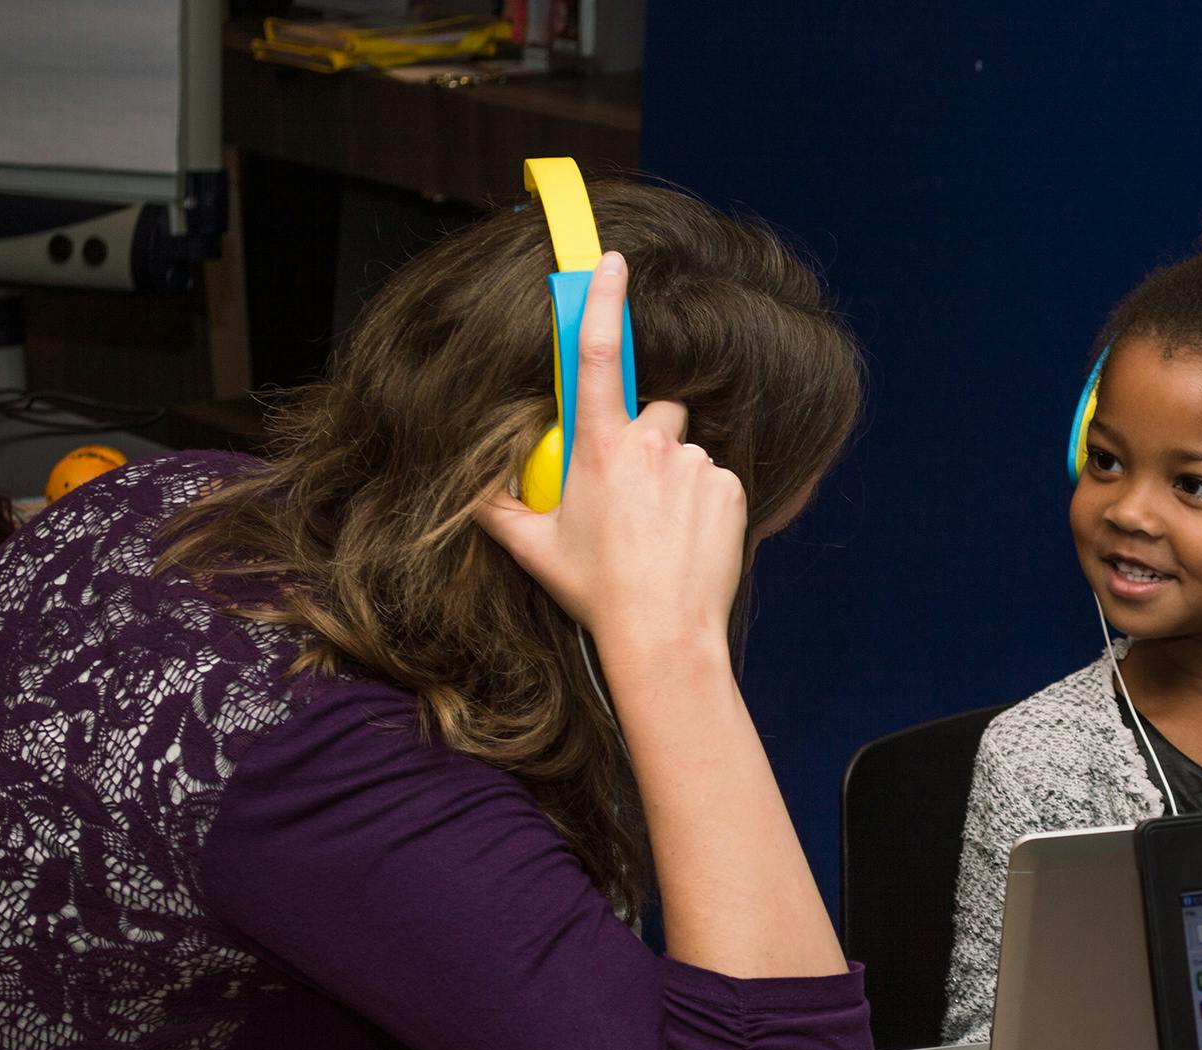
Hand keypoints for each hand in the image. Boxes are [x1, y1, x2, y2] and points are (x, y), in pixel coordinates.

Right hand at [475, 251, 746, 662]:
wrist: (663, 633)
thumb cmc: (598, 592)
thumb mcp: (535, 549)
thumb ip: (499, 510)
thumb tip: (471, 491)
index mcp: (600, 449)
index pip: (596, 358)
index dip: (602, 303)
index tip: (611, 263)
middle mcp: (652, 446)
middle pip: (657, 410)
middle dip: (649, 435)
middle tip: (635, 490)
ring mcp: (695, 466)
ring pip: (687, 450)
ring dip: (676, 475)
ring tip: (662, 529)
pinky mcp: (730, 488)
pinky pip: (715, 479)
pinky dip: (703, 502)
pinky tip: (688, 539)